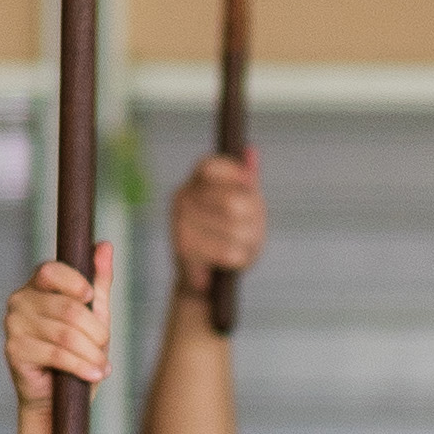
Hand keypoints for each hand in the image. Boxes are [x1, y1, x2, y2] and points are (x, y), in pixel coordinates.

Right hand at [4, 246, 112, 408]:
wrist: (57, 400)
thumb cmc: (77, 354)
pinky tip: (95, 375)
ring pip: (66, 334)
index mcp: (37, 286)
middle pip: (68, 308)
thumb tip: (105, 245)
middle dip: (96, 332)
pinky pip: (56, 354)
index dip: (75, 282)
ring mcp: (13, 325)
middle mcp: (20, 301)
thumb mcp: (94, 316)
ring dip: (92, 354)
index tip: (90, 298)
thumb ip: (98, 282)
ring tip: (102, 367)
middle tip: (104, 348)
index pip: (51, 270)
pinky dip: (82, 366)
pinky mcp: (14, 350)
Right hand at [171, 152, 265, 299]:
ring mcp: (179, 222)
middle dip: (253, 221)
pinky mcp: (183, 249)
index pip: (213, 166)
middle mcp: (182, 197)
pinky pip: (229, 253)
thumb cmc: (229, 238)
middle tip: (253, 232)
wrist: (206, 283)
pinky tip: (229, 264)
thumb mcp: (242, 208)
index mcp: (196, 181)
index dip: (235, 175)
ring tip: (240, 249)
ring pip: (235, 230)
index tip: (249, 187)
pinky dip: (239, 261)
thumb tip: (251, 150)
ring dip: (248, 244)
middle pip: (233, 203)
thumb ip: (246, 182)